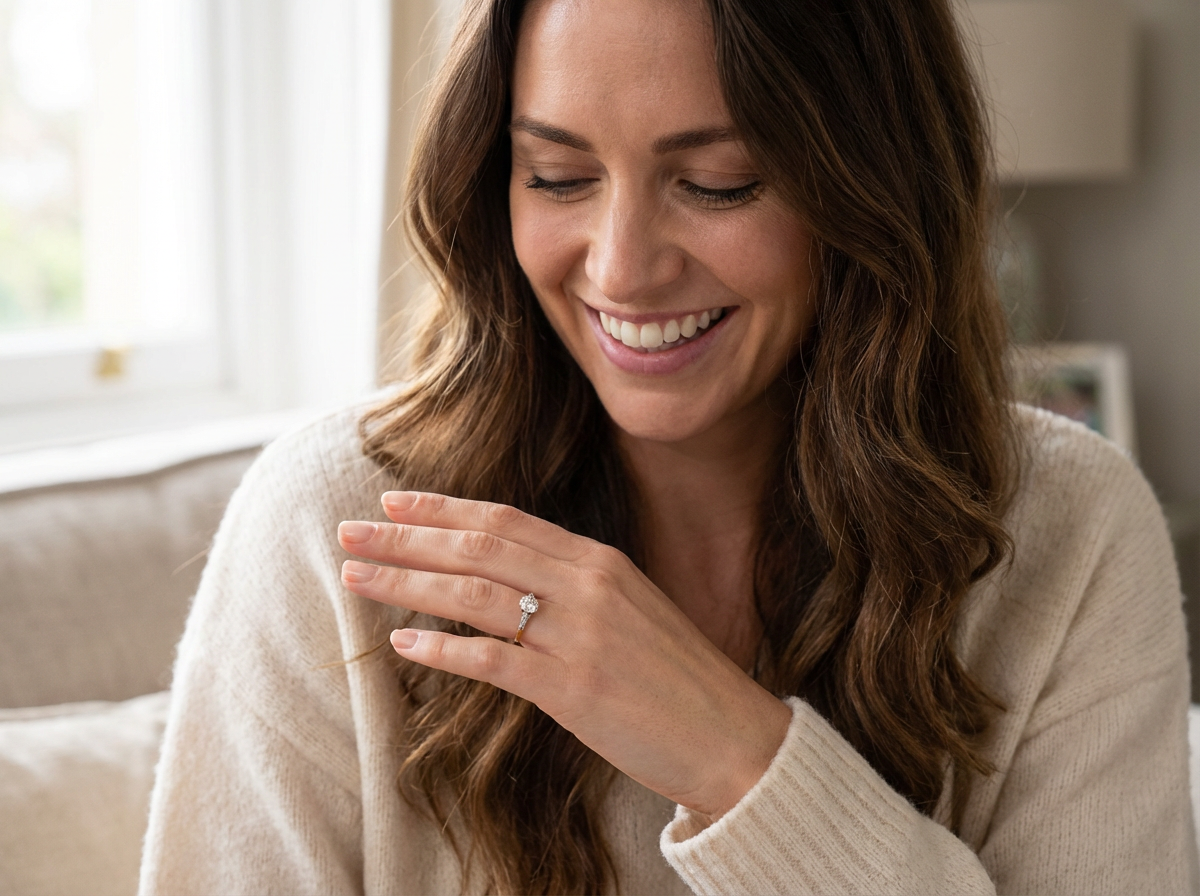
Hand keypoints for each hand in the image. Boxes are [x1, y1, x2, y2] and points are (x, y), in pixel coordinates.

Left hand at [337, 491, 790, 819]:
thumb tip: (510, 577)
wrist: (731, 733)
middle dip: (406, 536)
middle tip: (349, 530)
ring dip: (407, 581)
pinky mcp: (572, 687)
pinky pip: (493, 659)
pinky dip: (443, 647)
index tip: (393, 501)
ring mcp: (579, 634)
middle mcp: (586, 585)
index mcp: (599, 560)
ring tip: (354, 575)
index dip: (443, 508)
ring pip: (474, 593)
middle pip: (478, 546)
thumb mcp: (631, 608)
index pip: (505, 519)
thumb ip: (574, 586)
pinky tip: (402, 640)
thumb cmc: (677, 675)